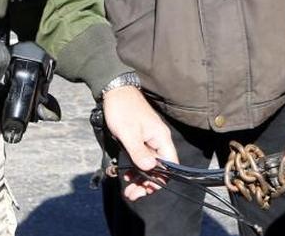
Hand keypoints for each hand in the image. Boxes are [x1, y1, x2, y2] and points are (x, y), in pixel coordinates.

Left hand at [100, 85, 176, 200]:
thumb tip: (151, 169)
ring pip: (149, 165)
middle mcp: (159, 140)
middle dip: (147, 183)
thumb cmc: (122, 110)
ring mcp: (149, 140)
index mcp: (161, 138)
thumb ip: (139, 152)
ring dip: (140, 178)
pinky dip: (135, 167)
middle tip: (132, 194)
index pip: (169, 166)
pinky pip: (142, 157)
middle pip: (160, 168)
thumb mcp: (128, 134)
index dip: (159, 180)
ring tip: (127, 189)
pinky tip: (125, 174)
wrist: (114, 90)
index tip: (145, 190)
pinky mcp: (140, 138)